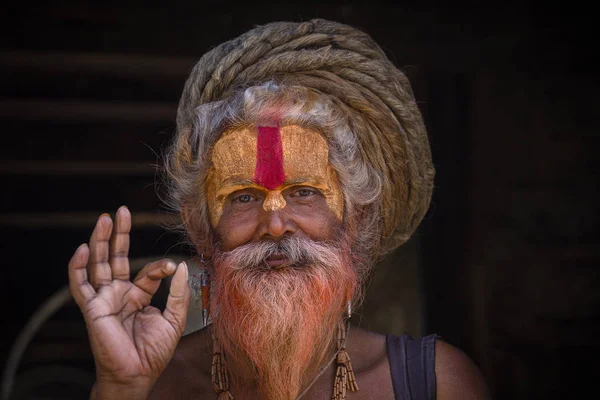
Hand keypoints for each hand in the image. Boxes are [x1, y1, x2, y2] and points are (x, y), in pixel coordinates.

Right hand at [68, 206, 189, 397]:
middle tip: (121, 211)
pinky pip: (81, 285)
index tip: (172, 267)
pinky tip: (83, 248)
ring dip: (100, 241)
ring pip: (98, 264)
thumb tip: (182, 266)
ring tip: (104, 219)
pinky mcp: (92, 308)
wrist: (137, 374)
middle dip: (119, 234)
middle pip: (117, 258)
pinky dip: (79, 267)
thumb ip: (178, 293)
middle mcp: (119, 293)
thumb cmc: (154, 352)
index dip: (160, 267)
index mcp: (138, 295)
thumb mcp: (174, 319)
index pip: (147, 271)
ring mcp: (104, 299)